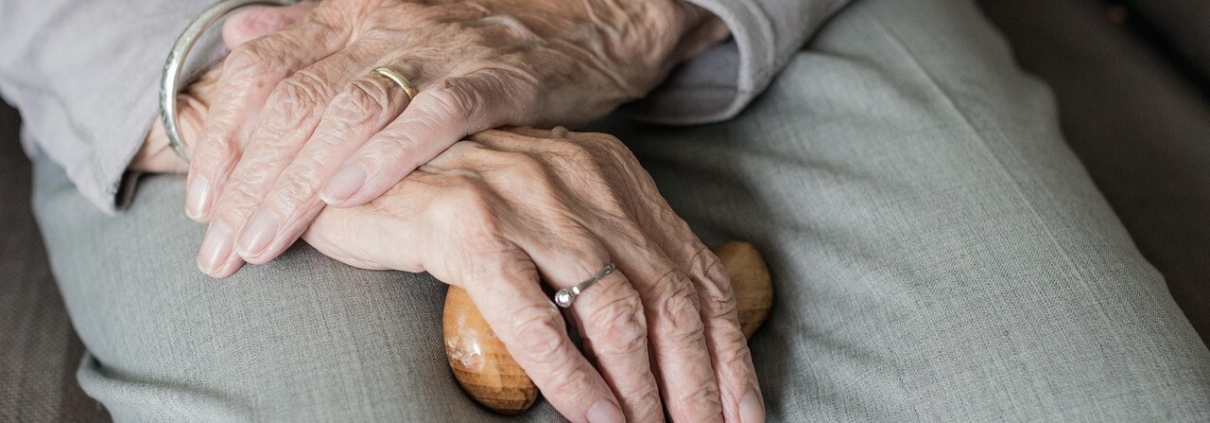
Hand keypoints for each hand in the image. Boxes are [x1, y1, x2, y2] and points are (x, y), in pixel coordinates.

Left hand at [182, 0, 728, 276]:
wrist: (586, 16)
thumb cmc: (478, 37)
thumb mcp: (386, 24)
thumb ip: (311, 33)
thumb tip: (240, 36)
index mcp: (350, 16)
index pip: (261, 74)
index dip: (221, 138)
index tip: (201, 203)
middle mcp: (384, 26)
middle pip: (294, 104)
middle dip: (248, 183)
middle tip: (220, 250)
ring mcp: (440, 50)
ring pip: (350, 114)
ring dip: (298, 183)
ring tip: (264, 241)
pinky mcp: (497, 78)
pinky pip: (436, 115)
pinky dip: (388, 154)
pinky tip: (350, 195)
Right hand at [304, 127, 763, 422]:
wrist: (357, 170)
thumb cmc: (457, 210)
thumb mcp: (551, 220)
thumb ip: (607, 258)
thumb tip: (664, 345)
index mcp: (614, 176)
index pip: (695, 272)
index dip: (728, 353)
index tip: (743, 413)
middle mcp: (582, 178)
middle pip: (669, 296)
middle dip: (698, 384)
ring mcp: (527, 198)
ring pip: (614, 310)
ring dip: (643, 391)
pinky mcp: (468, 227)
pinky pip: (536, 319)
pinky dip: (573, 379)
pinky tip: (595, 418)